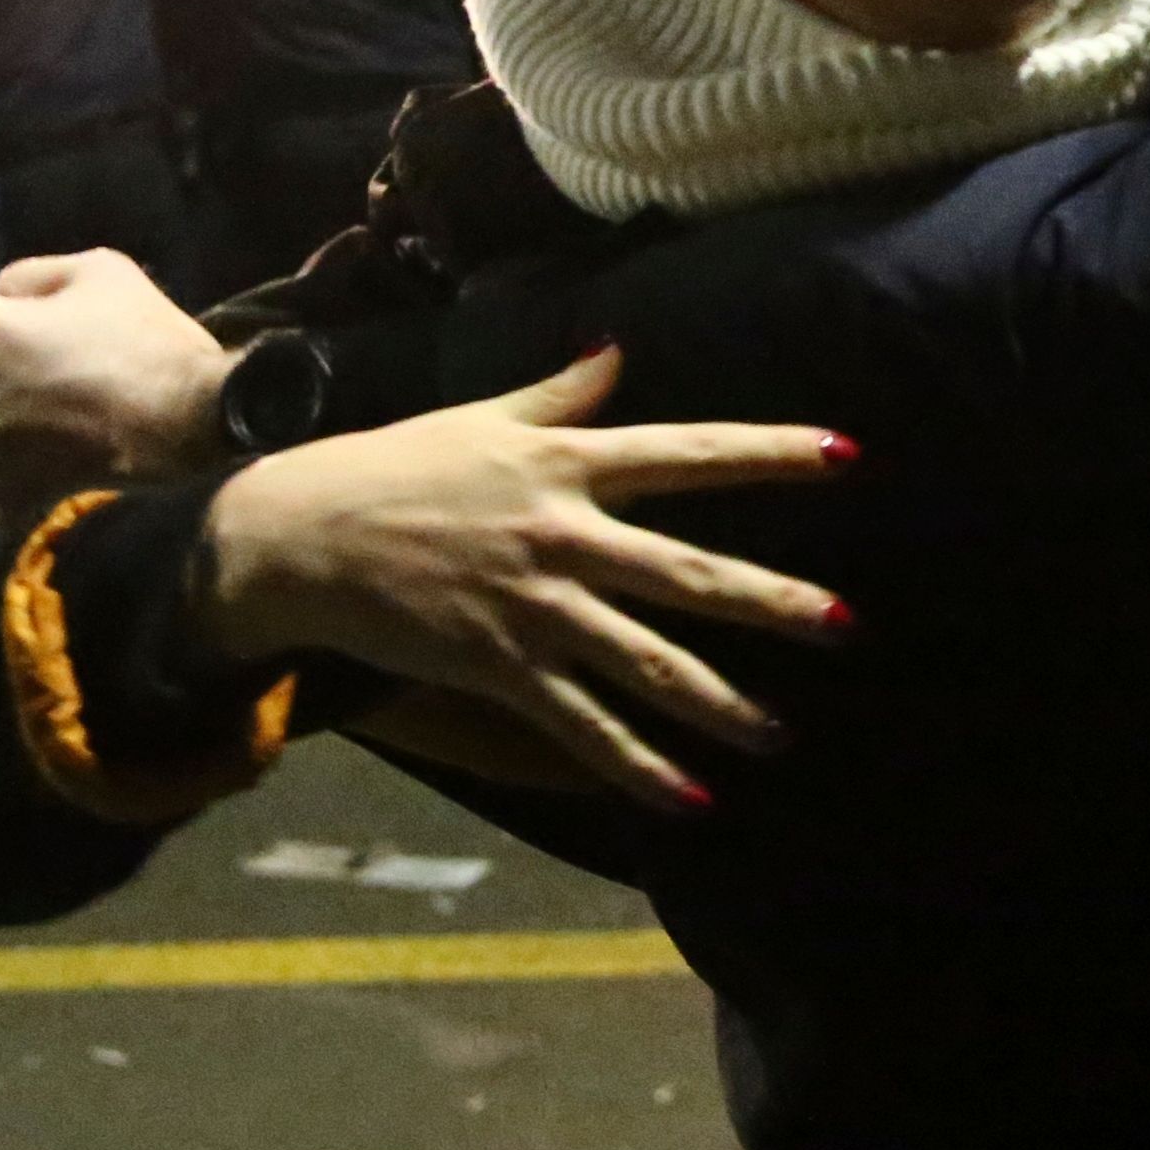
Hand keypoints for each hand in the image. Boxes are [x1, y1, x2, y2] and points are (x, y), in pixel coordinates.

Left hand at [0, 251, 239, 540]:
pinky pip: (3, 491)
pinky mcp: (8, 499)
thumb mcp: (98, 269)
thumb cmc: (143, 338)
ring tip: (71, 427)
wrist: (191, 420)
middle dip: (6, 379)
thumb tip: (3, 299)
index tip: (56, 336)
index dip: (15, 326)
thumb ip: (31, 278)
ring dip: (14, 430)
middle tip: (65, 380)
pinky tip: (64, 467)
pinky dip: (26, 482)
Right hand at [198, 343, 854, 812]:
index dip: (771, 454)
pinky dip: (638, 766)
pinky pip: (583, 725)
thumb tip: (614, 351)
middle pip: (688, 571)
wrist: (301, 535)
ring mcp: (535, 606)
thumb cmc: (393, 468)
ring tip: (782, 734)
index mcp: (567, 463)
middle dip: (773, 601)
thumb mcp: (480, 418)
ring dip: (719, 702)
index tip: (848, 456)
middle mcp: (565, 534)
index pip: (690, 452)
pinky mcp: (501, 666)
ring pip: (646, 661)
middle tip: (848, 625)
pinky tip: (690, 798)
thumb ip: (559, 394)